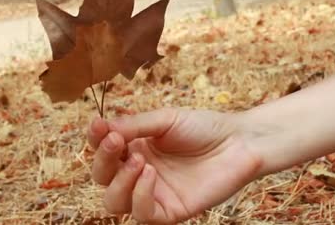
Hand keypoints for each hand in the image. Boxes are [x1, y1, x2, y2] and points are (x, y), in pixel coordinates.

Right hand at [86, 108, 263, 223]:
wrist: (238, 142)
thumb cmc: (204, 127)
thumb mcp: (165, 120)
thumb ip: (134, 126)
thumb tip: (100, 128)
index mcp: (135, 148)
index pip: (103, 150)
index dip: (95, 140)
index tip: (98, 126)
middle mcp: (139, 172)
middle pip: (103, 177)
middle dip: (104, 160)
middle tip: (116, 142)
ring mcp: (154, 193)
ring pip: (115, 202)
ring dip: (119, 181)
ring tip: (139, 160)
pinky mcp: (170, 211)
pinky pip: (143, 214)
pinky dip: (140, 195)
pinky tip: (150, 174)